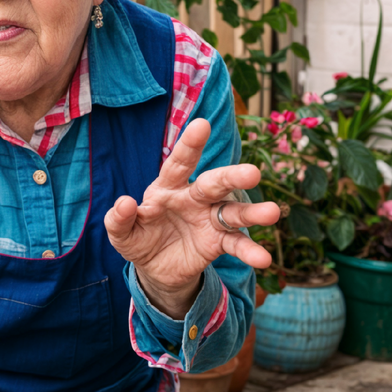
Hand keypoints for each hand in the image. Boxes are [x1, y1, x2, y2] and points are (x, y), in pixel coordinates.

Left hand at [104, 119, 280, 317]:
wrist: (155, 268)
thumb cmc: (138, 238)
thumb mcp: (122, 233)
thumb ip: (119, 219)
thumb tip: (125, 202)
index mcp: (167, 187)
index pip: (179, 163)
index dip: (189, 145)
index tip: (201, 124)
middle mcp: (193, 197)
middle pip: (214, 183)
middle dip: (232, 177)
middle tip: (253, 174)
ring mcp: (209, 218)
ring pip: (234, 211)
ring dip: (252, 213)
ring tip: (272, 212)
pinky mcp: (218, 242)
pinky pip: (236, 243)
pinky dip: (249, 250)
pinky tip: (262, 258)